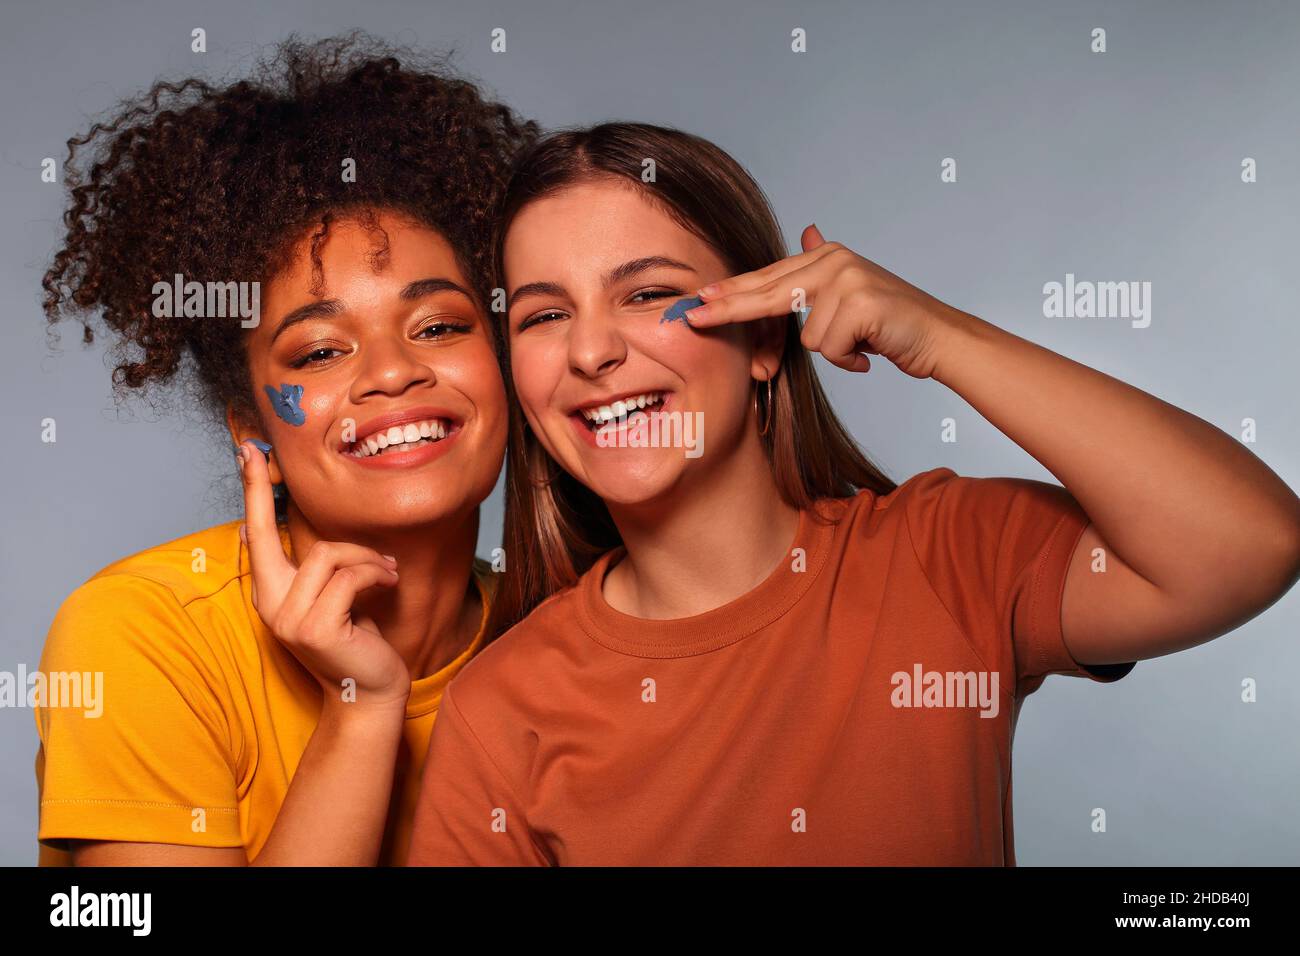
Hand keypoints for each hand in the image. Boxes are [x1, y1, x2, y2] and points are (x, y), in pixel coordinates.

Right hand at [237, 442, 409, 711]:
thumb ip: (320, 568)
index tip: (247, 453)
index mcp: (272, 593)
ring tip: (387, 572)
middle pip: (269, 534)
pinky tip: (391, 583)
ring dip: (366, 559)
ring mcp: (288, 619)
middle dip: (264, 493)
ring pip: (327, 555)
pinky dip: (376, 574)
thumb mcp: (334, 596)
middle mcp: (270, 605)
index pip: (256, 537)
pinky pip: (349, 578)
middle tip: (265, 455)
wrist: (372, 690)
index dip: (252, 494)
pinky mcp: (316, 628)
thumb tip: (311, 526)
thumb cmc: (359, 637)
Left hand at [686, 224, 965, 378]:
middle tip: (694, 317)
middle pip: (769, 292)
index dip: (732, 291)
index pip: (768, 277)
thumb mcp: (852, 290)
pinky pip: (829, 348)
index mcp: (826, 257)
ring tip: (860, 345)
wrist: (939, 337)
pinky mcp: (861, 304)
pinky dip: (849, 360)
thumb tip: (806, 231)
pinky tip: (870, 352)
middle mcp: (834, 261)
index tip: (698, 301)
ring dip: (834, 352)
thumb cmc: (890, 324)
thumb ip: (821, 268)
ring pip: (807, 337)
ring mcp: (848, 279)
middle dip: (729, 309)